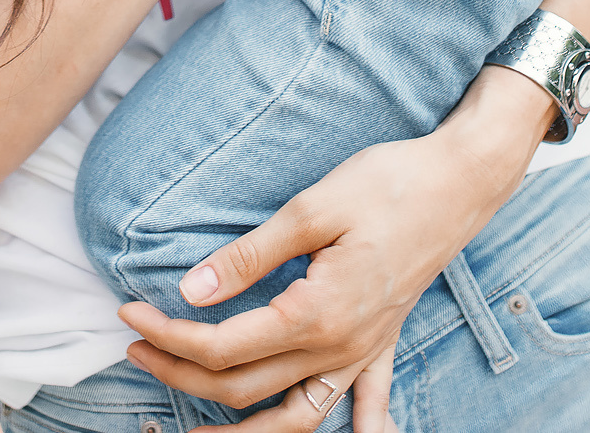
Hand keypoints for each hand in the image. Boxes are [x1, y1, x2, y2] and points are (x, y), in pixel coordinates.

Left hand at [119, 79, 555, 430]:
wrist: (460, 182)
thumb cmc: (388, 184)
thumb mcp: (311, 208)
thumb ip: (248, 256)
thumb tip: (192, 290)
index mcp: (317, 314)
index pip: (223, 345)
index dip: (169, 334)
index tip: (129, 312)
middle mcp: (341, 347)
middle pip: (245, 387)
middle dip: (181, 374)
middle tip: (135, 346)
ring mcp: (366, 351)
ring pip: (298, 417)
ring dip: (245, 429)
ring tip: (197, 430)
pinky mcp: (383, 342)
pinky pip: (367, 405)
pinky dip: (357, 431)